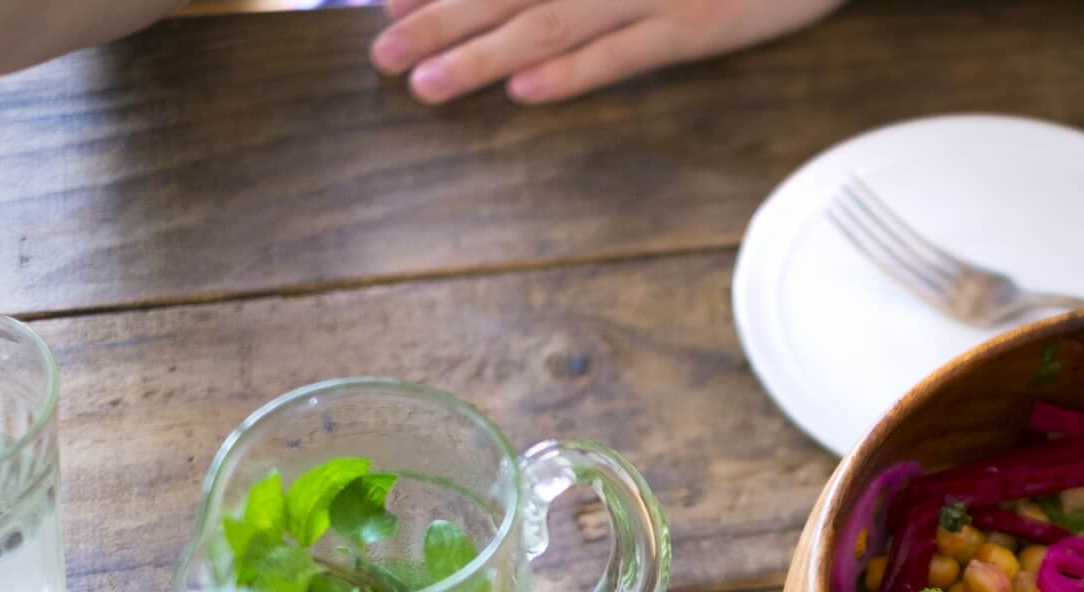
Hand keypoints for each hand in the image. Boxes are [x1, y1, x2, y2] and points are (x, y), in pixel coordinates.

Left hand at [371, 0, 848, 104]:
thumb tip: (537, 4)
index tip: (388, 3)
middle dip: (440, 21)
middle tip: (381, 57)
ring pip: (554, 21)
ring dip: (484, 54)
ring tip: (427, 87)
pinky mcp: (702, 23)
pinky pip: (630, 51)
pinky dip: (577, 71)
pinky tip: (527, 91)